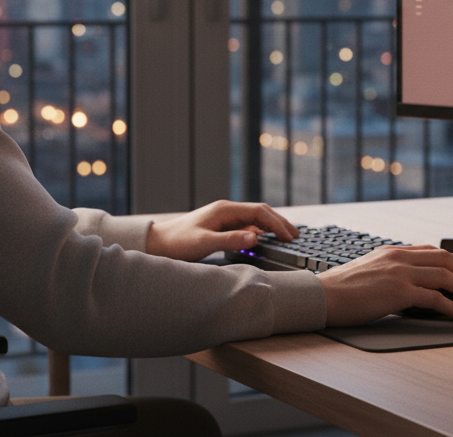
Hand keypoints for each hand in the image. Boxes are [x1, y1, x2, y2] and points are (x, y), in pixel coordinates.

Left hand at [146, 200, 297, 261]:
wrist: (157, 243)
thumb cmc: (177, 243)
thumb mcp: (204, 243)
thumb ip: (230, 240)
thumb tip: (255, 237)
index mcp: (225, 210)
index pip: (259, 212)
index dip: (277, 223)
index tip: (289, 237)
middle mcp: (226, 211)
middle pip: (260, 212)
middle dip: (279, 222)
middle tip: (295, 235)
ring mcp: (224, 218)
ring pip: (255, 218)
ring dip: (272, 226)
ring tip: (287, 236)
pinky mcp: (220, 226)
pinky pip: (246, 225)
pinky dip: (261, 230)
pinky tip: (266, 238)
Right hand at [316, 245, 452, 324]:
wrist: (322, 296)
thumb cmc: (340, 289)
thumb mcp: (368, 270)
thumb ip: (389, 271)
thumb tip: (407, 285)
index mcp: (391, 252)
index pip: (429, 251)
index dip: (451, 259)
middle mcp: (398, 258)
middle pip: (443, 258)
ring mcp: (400, 273)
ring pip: (444, 275)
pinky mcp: (399, 292)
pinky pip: (434, 297)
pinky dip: (451, 306)